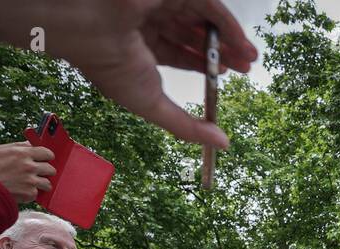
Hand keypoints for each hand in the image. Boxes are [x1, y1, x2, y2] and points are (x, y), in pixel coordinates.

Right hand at [0, 143, 55, 203]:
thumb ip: (17, 147)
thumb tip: (29, 144)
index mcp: (22, 153)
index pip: (47, 152)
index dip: (46, 156)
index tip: (43, 158)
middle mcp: (29, 166)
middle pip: (51, 169)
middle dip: (44, 171)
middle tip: (35, 172)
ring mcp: (30, 181)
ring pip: (47, 183)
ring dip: (40, 184)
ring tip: (28, 183)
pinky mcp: (28, 194)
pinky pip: (36, 194)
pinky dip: (30, 194)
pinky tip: (20, 191)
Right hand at [41, 0, 255, 148]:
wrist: (89, 27)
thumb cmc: (111, 66)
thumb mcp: (153, 105)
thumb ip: (187, 126)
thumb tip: (221, 144)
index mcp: (138, 45)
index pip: (177, 52)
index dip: (202, 64)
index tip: (226, 74)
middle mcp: (148, 22)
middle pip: (193, 35)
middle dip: (221, 52)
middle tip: (246, 67)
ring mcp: (159, 3)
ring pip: (202, 19)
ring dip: (229, 38)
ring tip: (251, 57)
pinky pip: (206, 3)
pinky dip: (226, 23)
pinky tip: (241, 42)